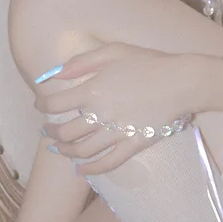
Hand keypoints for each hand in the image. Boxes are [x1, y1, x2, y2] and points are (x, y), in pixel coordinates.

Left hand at [33, 42, 199, 175]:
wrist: (183, 81)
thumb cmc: (149, 62)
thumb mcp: (113, 51)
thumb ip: (81, 62)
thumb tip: (54, 73)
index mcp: (92, 90)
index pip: (55, 105)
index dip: (42, 106)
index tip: (40, 105)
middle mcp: (100, 114)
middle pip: (65, 132)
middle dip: (50, 132)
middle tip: (46, 130)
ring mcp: (117, 132)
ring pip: (82, 150)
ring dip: (65, 151)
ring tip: (60, 148)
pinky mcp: (133, 145)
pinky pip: (107, 162)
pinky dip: (91, 169)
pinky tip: (83, 169)